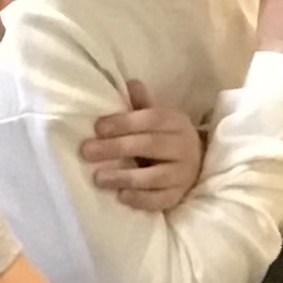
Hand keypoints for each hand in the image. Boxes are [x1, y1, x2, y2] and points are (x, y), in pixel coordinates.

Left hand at [83, 82, 204, 213]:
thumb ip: (142, 105)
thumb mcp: (158, 120)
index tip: (97, 128)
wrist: (196, 165)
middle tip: (87, 151)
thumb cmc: (166, 139)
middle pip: (150, 145)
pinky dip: (141, 199)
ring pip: (155, 176)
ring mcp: (183, 174)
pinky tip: (121, 196)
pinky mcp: (178, 195)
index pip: (151, 119)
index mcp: (176, 123)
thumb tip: (130, 82)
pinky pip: (160, 200)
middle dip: (116, 148)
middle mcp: (184, 147)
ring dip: (125, 176)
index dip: (124, 122)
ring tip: (98, 178)